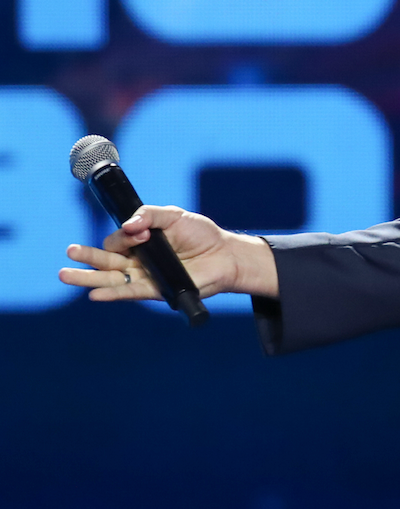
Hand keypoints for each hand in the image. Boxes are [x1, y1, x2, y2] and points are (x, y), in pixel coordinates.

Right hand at [59, 205, 278, 302]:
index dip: (122, 236)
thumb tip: (129, 225)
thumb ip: (149, 215)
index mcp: (141, 242)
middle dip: (87, 257)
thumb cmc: (201, 234)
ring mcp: (145, 276)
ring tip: (66, 274)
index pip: (118, 240)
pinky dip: (112, 293)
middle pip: (107, 261)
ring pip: (111, 278)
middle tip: (70, 252)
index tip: (139, 231)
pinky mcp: (155, 290)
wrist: (225, 255)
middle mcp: (139, 260)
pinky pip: (129, 292)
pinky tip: (94, 293)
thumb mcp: (174, 216)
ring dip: (89, 277)